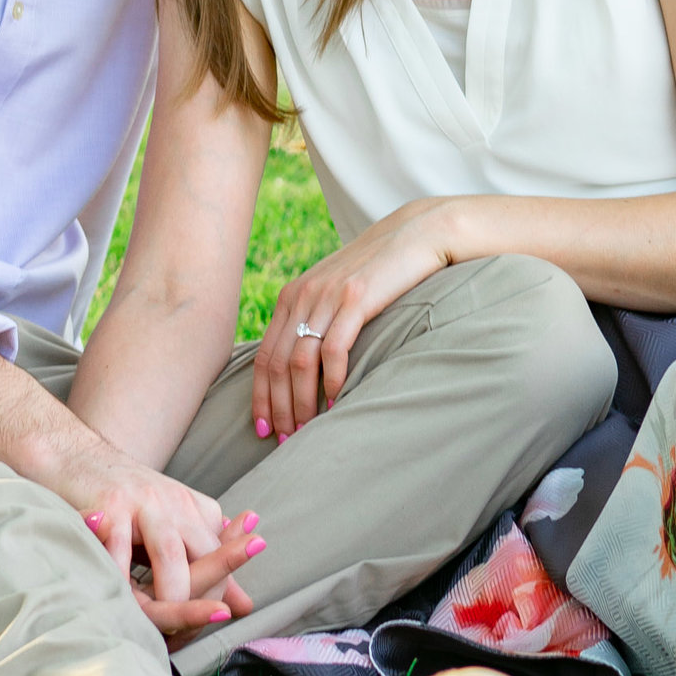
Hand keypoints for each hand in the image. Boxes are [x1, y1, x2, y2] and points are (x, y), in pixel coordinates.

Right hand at [49, 439, 265, 636]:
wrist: (76, 454)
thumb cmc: (123, 501)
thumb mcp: (171, 529)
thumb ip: (206, 567)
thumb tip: (245, 607)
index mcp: (194, 508)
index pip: (216, 554)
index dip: (219, 590)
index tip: (218, 618)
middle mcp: (174, 502)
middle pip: (202, 553)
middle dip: (202, 595)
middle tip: (195, 629)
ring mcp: (141, 503)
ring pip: (168, 552)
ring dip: (171, 591)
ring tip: (166, 625)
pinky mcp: (108, 506)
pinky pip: (118, 548)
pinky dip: (122, 578)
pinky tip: (121, 603)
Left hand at [255, 199, 460, 440]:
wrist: (414, 236)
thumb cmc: (378, 272)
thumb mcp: (336, 292)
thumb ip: (315, 318)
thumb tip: (301, 366)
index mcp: (291, 297)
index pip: (264, 356)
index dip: (260, 397)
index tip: (262, 428)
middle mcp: (302, 296)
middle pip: (275, 363)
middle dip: (277, 407)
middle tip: (285, 439)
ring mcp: (327, 296)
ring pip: (299, 361)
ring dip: (301, 401)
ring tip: (308, 429)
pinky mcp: (355, 299)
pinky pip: (334, 349)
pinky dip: (331, 380)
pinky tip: (336, 401)